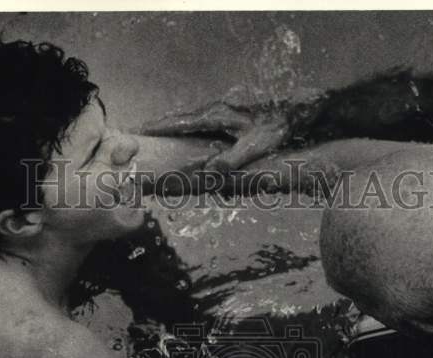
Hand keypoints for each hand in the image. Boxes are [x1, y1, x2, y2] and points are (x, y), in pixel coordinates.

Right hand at [139, 89, 321, 171]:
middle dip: (159, 125)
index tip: (140, 130)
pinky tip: (185, 134)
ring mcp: (221, 109)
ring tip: (154, 134)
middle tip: (138, 132)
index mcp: (216, 115)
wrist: (294, 110)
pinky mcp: (229, 113)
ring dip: (172, 125)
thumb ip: (231, 159)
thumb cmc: (275, 127)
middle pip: (180, 118)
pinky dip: (186, 126)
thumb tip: (209, 173)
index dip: (159, 127)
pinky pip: (200, 121)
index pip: (180, 121)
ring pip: (189, 118)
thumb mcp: (254, 146)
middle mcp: (215, 109)